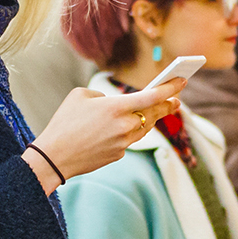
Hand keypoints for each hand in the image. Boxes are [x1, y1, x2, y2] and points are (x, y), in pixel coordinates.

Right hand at [23, 80, 184, 192]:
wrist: (55, 157)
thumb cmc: (64, 122)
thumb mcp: (80, 96)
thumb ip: (103, 95)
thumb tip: (115, 103)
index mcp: (116, 107)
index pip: (152, 96)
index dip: (170, 88)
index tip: (182, 81)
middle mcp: (124, 125)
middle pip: (154, 114)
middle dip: (167, 105)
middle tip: (176, 100)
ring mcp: (124, 142)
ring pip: (145, 128)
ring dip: (152, 118)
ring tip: (160, 110)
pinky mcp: (119, 154)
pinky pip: (130, 140)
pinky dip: (131, 132)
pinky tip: (129, 127)